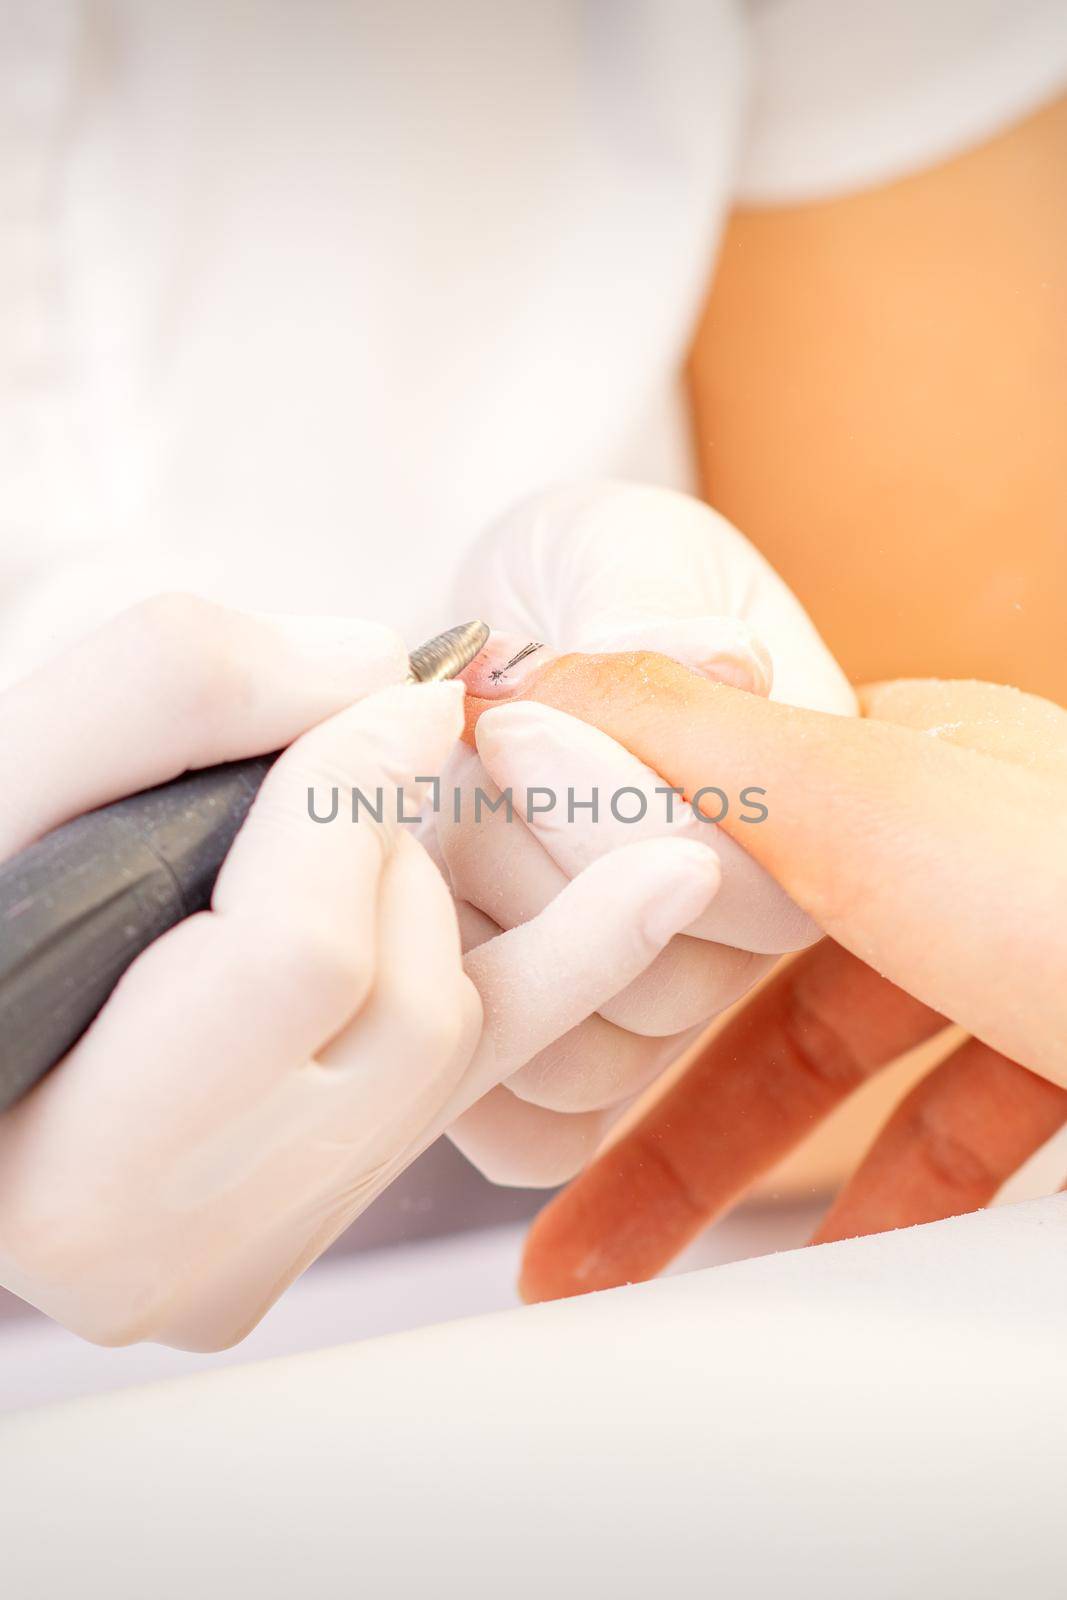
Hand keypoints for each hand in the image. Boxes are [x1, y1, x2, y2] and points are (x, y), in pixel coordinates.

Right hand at [0, 598, 718, 1346]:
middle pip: (404, 1012)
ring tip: (352, 832)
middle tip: (339, 774)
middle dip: (395, 854)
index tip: (398, 701)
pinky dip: (566, 974)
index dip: (358, 804)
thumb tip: (384, 679)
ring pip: (453, 1048)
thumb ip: (181, 684)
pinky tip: (661, 883)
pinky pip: (480, 1091)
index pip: (301, 963)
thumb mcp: (17, 754)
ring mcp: (249, 1259)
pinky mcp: (310, 1222)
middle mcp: (166, 1255)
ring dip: (432, 900)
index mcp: (69, 1162)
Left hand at [435, 483, 855, 1185]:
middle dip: (527, 865)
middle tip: (455, 761)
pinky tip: (412, 964)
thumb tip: (716, 669)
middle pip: (672, 986)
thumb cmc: (579, 579)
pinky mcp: (573, 1039)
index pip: (757, 867)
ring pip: (595, 1063)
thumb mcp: (617, 552)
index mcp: (804, 798)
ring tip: (428, 834)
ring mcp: (661, 991)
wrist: (505, 642)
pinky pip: (541, 1126)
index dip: (617, 809)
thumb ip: (649, 606)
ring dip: (478, 947)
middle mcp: (749, 918)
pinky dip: (463, 1070)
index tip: (506, 717)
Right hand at [488, 655, 1066, 1297]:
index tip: (526, 1036)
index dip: (608, 948)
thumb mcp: (871, 805)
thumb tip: (523, 673)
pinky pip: (966, 1141)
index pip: (719, 849)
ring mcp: (1041, 963)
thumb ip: (694, 746)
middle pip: (775, 1000)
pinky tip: (844, 1264)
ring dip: (758, 1183)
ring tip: (664, 1279)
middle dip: (658, 1125)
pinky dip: (889, 1205)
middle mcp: (973, 853)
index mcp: (911, 766)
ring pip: (867, 1086)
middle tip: (567, 1231)